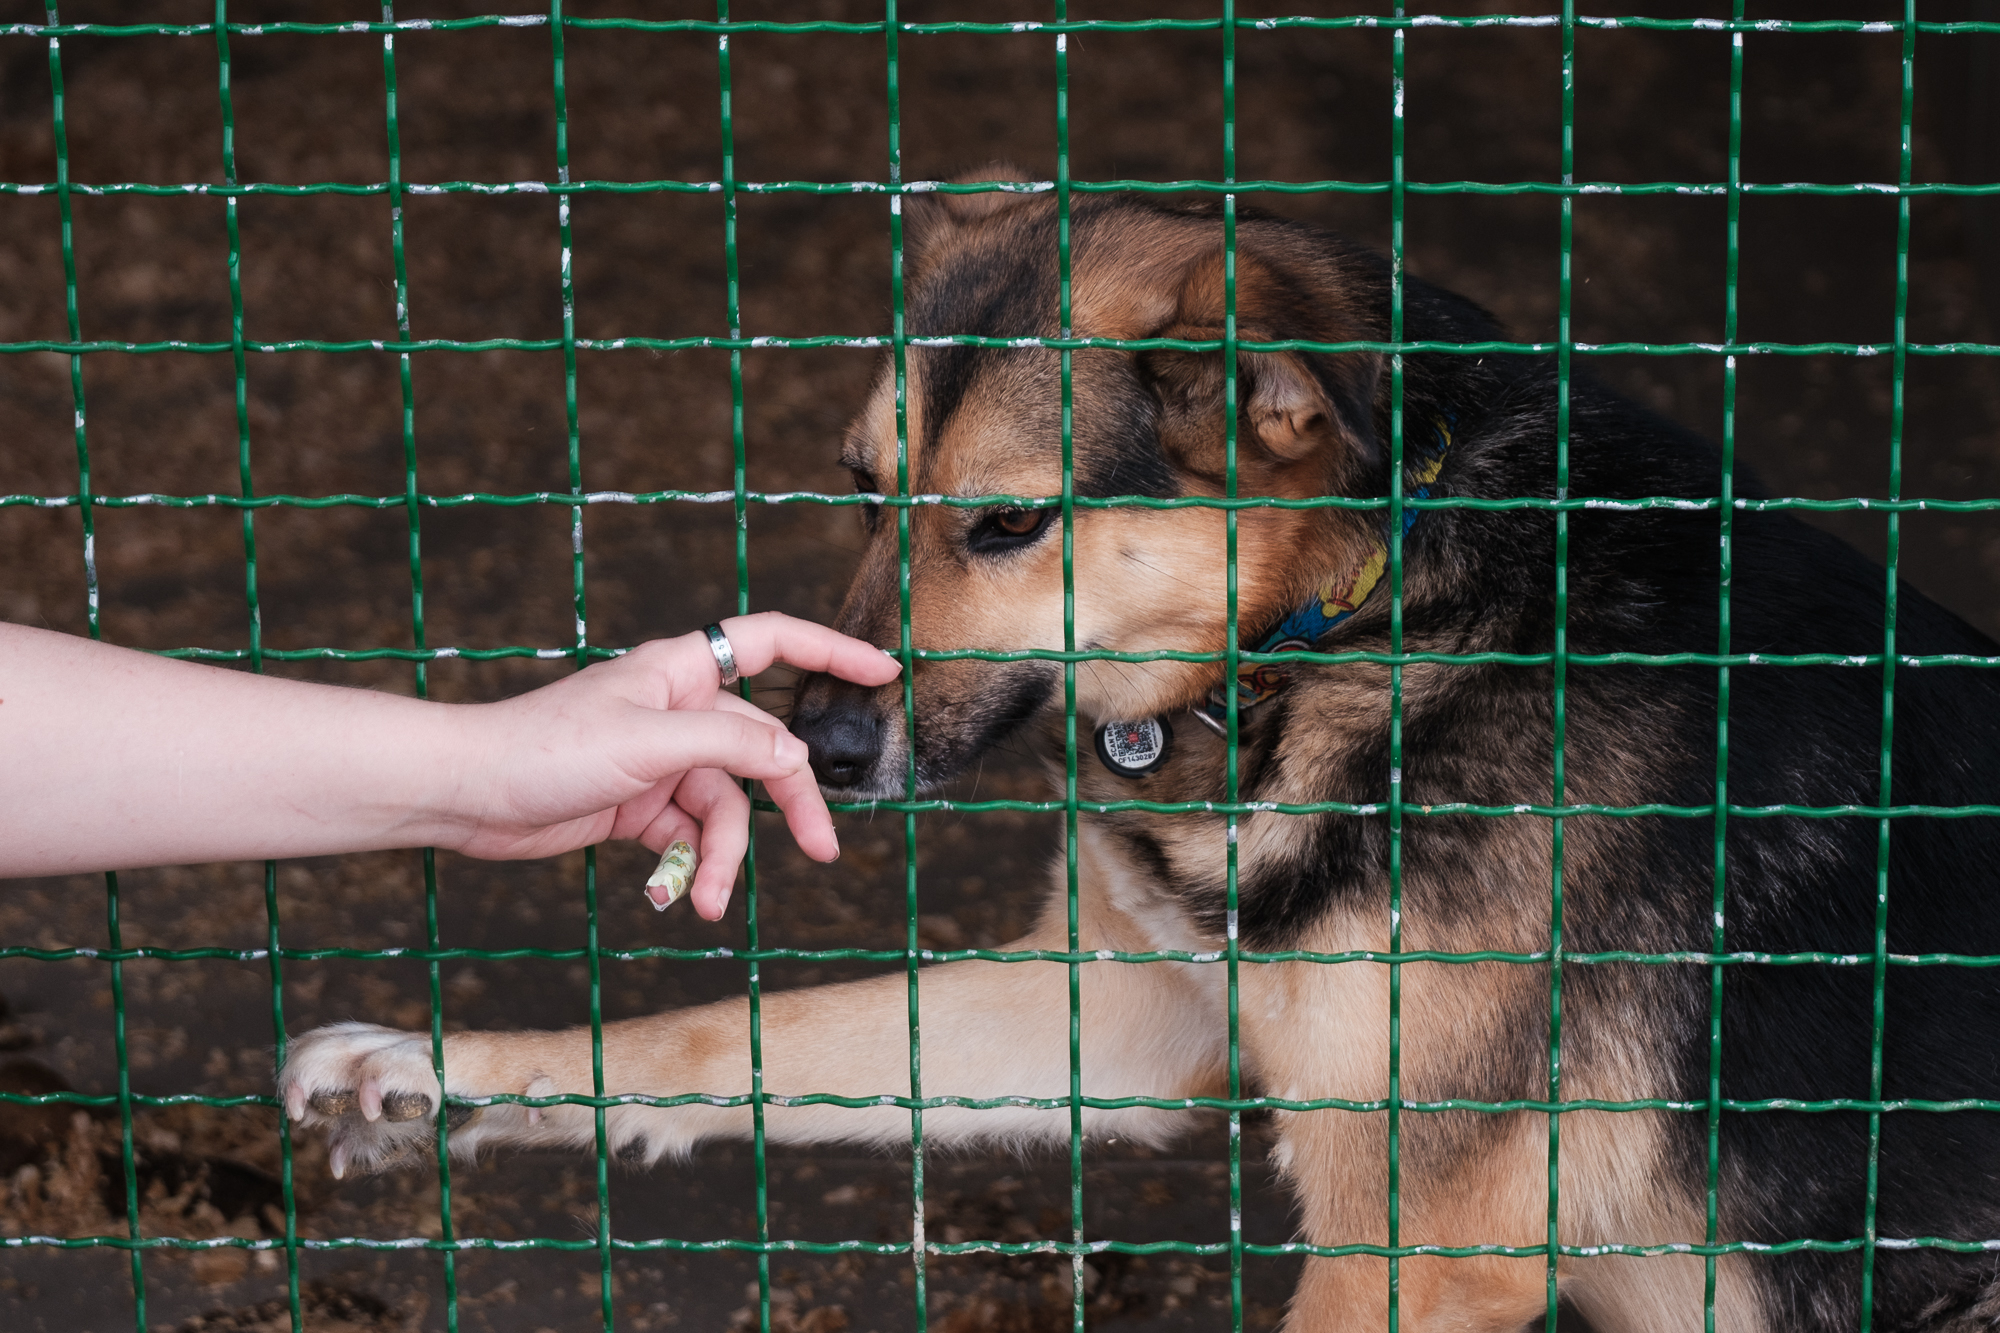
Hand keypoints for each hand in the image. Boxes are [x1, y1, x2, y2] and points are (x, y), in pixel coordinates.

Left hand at [449, 613, 900, 918]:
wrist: (469, 795)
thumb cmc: (546, 749)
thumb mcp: (649, 743)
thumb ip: (730, 745)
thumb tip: (796, 756)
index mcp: (683, 671)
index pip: (772, 642)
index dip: (830, 652)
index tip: (884, 673)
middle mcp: (679, 710)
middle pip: (761, 752)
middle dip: (789, 803)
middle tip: (821, 851)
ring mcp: (660, 759)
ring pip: (724, 807)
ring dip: (720, 857)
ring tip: (704, 900)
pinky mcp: (639, 804)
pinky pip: (687, 836)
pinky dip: (685, 866)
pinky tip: (670, 896)